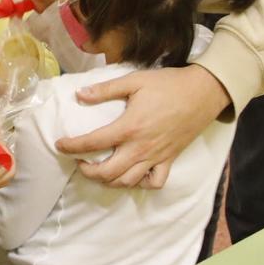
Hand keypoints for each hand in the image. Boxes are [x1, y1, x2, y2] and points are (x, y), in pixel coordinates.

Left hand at [57, 64, 228, 186]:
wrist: (203, 92)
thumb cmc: (168, 84)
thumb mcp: (135, 80)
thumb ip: (105, 90)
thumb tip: (79, 95)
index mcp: (129, 127)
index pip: (94, 143)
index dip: (72, 147)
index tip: (60, 145)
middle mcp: (141, 147)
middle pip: (108, 172)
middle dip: (88, 172)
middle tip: (79, 162)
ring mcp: (156, 157)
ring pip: (128, 181)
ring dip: (109, 181)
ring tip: (99, 171)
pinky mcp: (170, 160)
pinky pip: (155, 182)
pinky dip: (141, 184)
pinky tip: (132, 175)